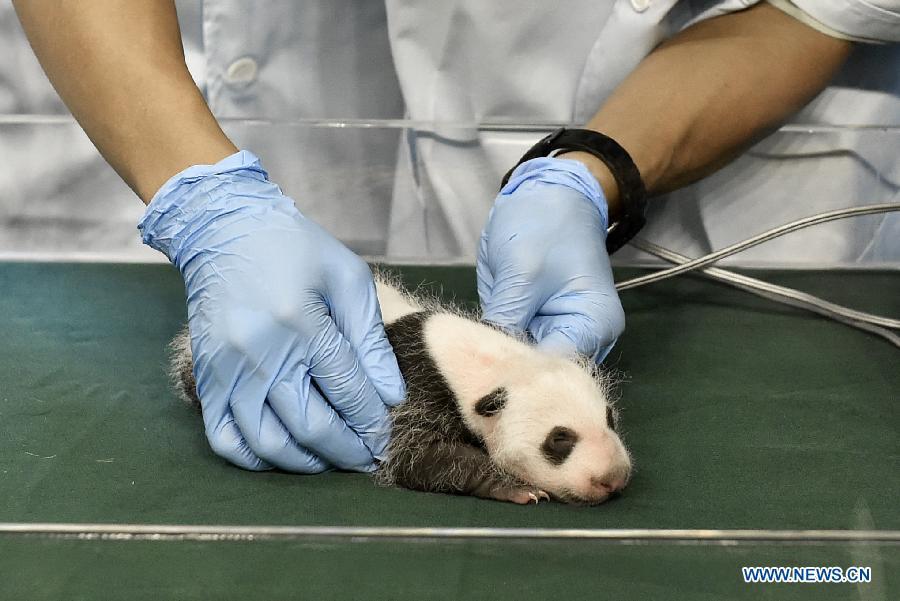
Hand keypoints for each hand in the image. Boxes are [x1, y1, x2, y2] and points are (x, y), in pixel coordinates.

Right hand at [139, 151, 404, 471]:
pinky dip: (255, 459)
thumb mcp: (348, 278)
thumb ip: (371, 340)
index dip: (371, 424)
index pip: (347, 393)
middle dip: (347, 451)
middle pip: (310, 426)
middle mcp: (261, 352)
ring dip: (306, 463)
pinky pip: (224, 439)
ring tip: (331, 460)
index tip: (386, 438)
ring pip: (268, 442)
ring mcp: (227, 369)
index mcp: (303, 323)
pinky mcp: (205, 377)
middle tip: (367, 458)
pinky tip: (283, 455)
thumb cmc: (296, 249)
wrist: (224, 230)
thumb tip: (391, 396)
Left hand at [477, 157, 624, 362]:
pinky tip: (470, 352)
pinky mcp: (534, 323)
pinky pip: (513, 345)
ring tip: (465, 368)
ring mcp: (556, 331)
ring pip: (523, 362)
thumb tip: (485, 364)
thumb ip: (506, 319)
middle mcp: (581, 338)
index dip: (520, 379)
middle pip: (542, 371)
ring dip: (497, 363)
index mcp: (594, 326)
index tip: (483, 386)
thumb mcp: (521, 272)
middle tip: (467, 380)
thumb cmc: (544, 224)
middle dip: (507, 375)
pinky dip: (494, 347)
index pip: (556, 368)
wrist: (548, 193)